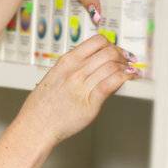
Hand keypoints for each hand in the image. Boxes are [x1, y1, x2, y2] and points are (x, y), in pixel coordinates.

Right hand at [17, 34, 134, 145]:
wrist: (36, 126)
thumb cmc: (43, 107)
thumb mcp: (56, 78)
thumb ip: (74, 70)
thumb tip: (93, 67)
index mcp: (67, 61)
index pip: (96, 42)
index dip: (111, 45)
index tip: (117, 51)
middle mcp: (75, 71)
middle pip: (107, 52)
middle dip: (122, 55)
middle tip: (128, 61)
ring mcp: (83, 86)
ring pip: (111, 66)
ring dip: (126, 66)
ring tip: (130, 70)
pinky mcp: (90, 103)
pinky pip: (110, 84)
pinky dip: (124, 77)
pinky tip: (129, 77)